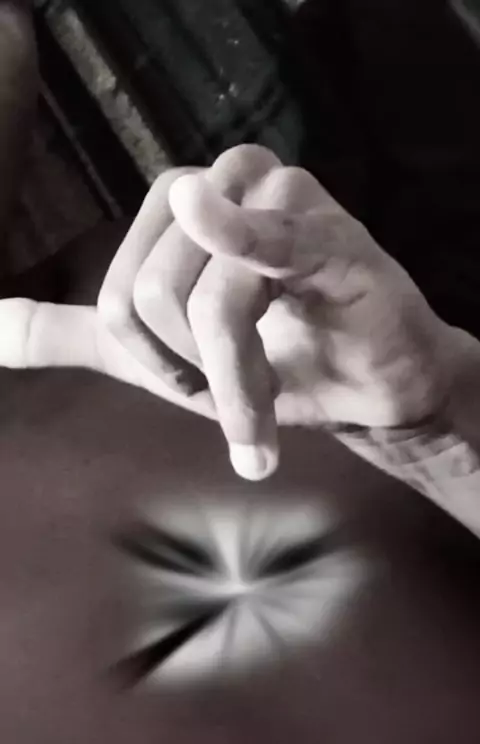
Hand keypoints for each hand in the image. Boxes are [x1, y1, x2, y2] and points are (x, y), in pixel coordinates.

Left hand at [0, 145, 447, 480]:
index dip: (157, 361)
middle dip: (195, 371)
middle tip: (246, 389)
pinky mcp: (328, 230)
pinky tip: (272, 348)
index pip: (116, 297)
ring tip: (272, 399)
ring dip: (235, 382)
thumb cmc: (273, 362)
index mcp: (179, 200)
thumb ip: (71, 333)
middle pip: (150, 295)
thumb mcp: (155, 353)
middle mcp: (223, 179)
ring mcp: (278, 195)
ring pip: (201, 302)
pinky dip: (250, 341)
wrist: (364, 388)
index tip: (204, 381)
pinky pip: (262, 262)